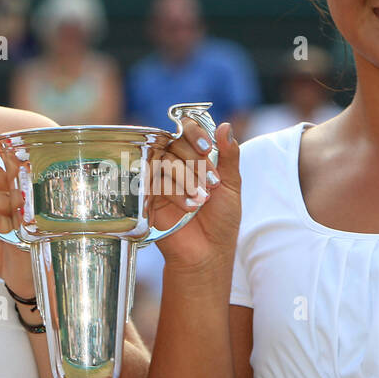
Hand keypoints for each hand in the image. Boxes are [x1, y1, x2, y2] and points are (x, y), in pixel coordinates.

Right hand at [147, 119, 241, 273]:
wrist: (208, 251)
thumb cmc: (221, 219)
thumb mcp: (231, 184)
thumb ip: (229, 155)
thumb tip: (225, 126)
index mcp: (194, 156)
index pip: (186, 129)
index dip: (194, 133)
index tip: (206, 148)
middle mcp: (174, 164)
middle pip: (174, 143)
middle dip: (195, 162)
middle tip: (212, 184)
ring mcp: (159, 179)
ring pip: (164, 161)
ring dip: (186, 178)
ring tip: (203, 200)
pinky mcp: (148, 197)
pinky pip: (155, 182)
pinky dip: (175, 193)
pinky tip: (190, 207)